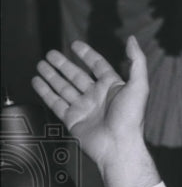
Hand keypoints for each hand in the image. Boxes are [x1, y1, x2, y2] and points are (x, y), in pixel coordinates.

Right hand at [32, 37, 158, 186]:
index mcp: (112, 87)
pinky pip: (56, 103)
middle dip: (63, 64)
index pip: (98, 65)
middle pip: (76, 75)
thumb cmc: (130, 118)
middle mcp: (97, 96)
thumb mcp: (139, 86)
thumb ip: (137, 62)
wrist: (118, 146)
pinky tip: (37, 82)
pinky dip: (45, 92)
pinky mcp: (72, 119)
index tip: (75, 45)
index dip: (87, 54)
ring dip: (52, 76)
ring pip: (64, 88)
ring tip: (40, 64)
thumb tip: (132, 40)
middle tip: (50, 54)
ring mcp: (84, 108)